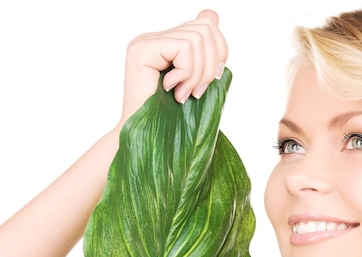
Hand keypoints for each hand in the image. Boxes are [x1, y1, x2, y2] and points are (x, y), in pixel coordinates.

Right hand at [119, 9, 227, 124]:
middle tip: (197, 90)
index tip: (213, 77)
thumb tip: (213, 14)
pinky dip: (187, 72)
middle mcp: (153, 37)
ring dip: (197, 73)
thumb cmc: (170, 116)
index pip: (205, 24)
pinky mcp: (142, 49)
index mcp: (167, 43)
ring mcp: (145, 41)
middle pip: (204, 28)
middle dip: (210, 64)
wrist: (146, 136)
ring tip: (185, 93)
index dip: (219, 50)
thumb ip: (205, 52)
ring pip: (197, 39)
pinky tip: (173, 89)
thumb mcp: (197, 79)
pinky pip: (184, 48)